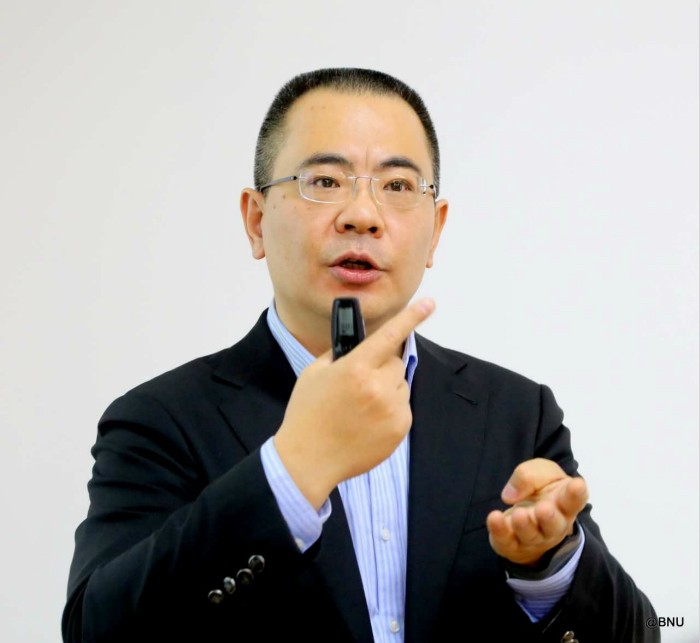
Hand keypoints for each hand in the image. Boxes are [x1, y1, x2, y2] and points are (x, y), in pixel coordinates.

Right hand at [274, 297, 435, 509]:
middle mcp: (377, 387)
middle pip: (395, 362)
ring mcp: (391, 410)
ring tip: (361, 407)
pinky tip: (368, 421)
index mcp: (355, 369)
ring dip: (387, 388)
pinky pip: (402, 407)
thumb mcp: (315, 373)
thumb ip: (341, 354)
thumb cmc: (308, 414)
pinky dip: (390, 409)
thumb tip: (362, 345)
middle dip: (381, 366)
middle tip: (360, 381)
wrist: (309, 459)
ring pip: (400, 384)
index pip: (389, 336)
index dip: (411, 317)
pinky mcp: (399, 429)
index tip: (429, 304)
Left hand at [486, 458, 587, 565]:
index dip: (576, 494)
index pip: (574, 500)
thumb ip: (530, 475)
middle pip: (554, 525)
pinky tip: (494, 518)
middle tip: (543, 508)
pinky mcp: (511, 544)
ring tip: (519, 514)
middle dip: (549, 518)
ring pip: (530, 534)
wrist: (525, 516)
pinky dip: (499, 530)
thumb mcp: (540, 472)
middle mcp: (553, 524)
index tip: (578, 485)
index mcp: (564, 504)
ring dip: (524, 525)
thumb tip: (511, 495)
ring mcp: (533, 537)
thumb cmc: (540, 490)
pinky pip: (505, 540)